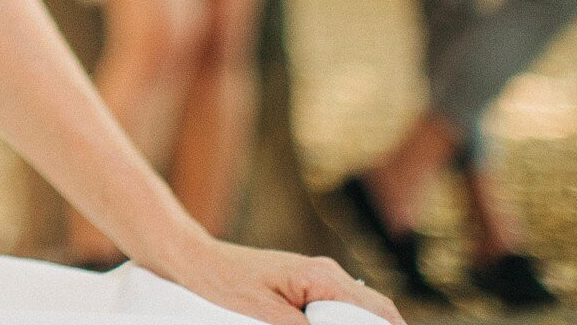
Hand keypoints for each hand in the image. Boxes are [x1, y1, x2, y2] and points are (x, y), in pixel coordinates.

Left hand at [153, 235, 402, 324]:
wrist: (197, 260)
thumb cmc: (226, 284)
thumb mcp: (268, 315)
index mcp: (322, 277)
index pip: (379, 311)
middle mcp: (327, 274)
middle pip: (374, 313)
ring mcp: (317, 279)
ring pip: (356, 313)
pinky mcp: (305, 287)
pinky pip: (336, 312)